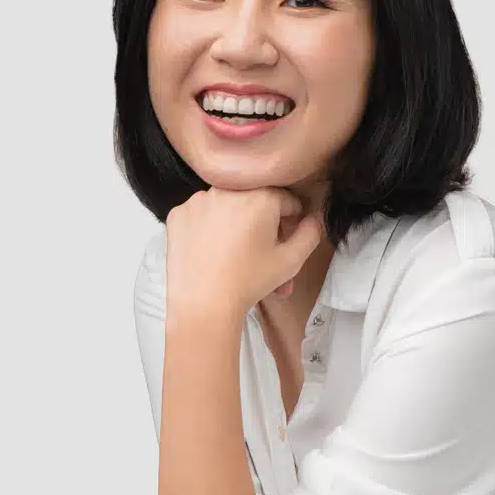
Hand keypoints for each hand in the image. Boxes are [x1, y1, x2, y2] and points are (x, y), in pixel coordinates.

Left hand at [165, 186, 324, 316]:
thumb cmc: (250, 282)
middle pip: (255, 203)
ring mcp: (199, 200)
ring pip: (228, 208)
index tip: (286, 243)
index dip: (292, 223)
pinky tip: (213, 253)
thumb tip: (316, 218)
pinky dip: (210, 229)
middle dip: (264, 228)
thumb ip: (311, 234)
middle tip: (265, 258)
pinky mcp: (178, 214)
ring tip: (238, 259)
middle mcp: (228, 189)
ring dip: (237, 226)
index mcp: (260, 196)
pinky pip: (202, 215)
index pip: (287, 201)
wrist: (203, 305)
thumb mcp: (291, 261)